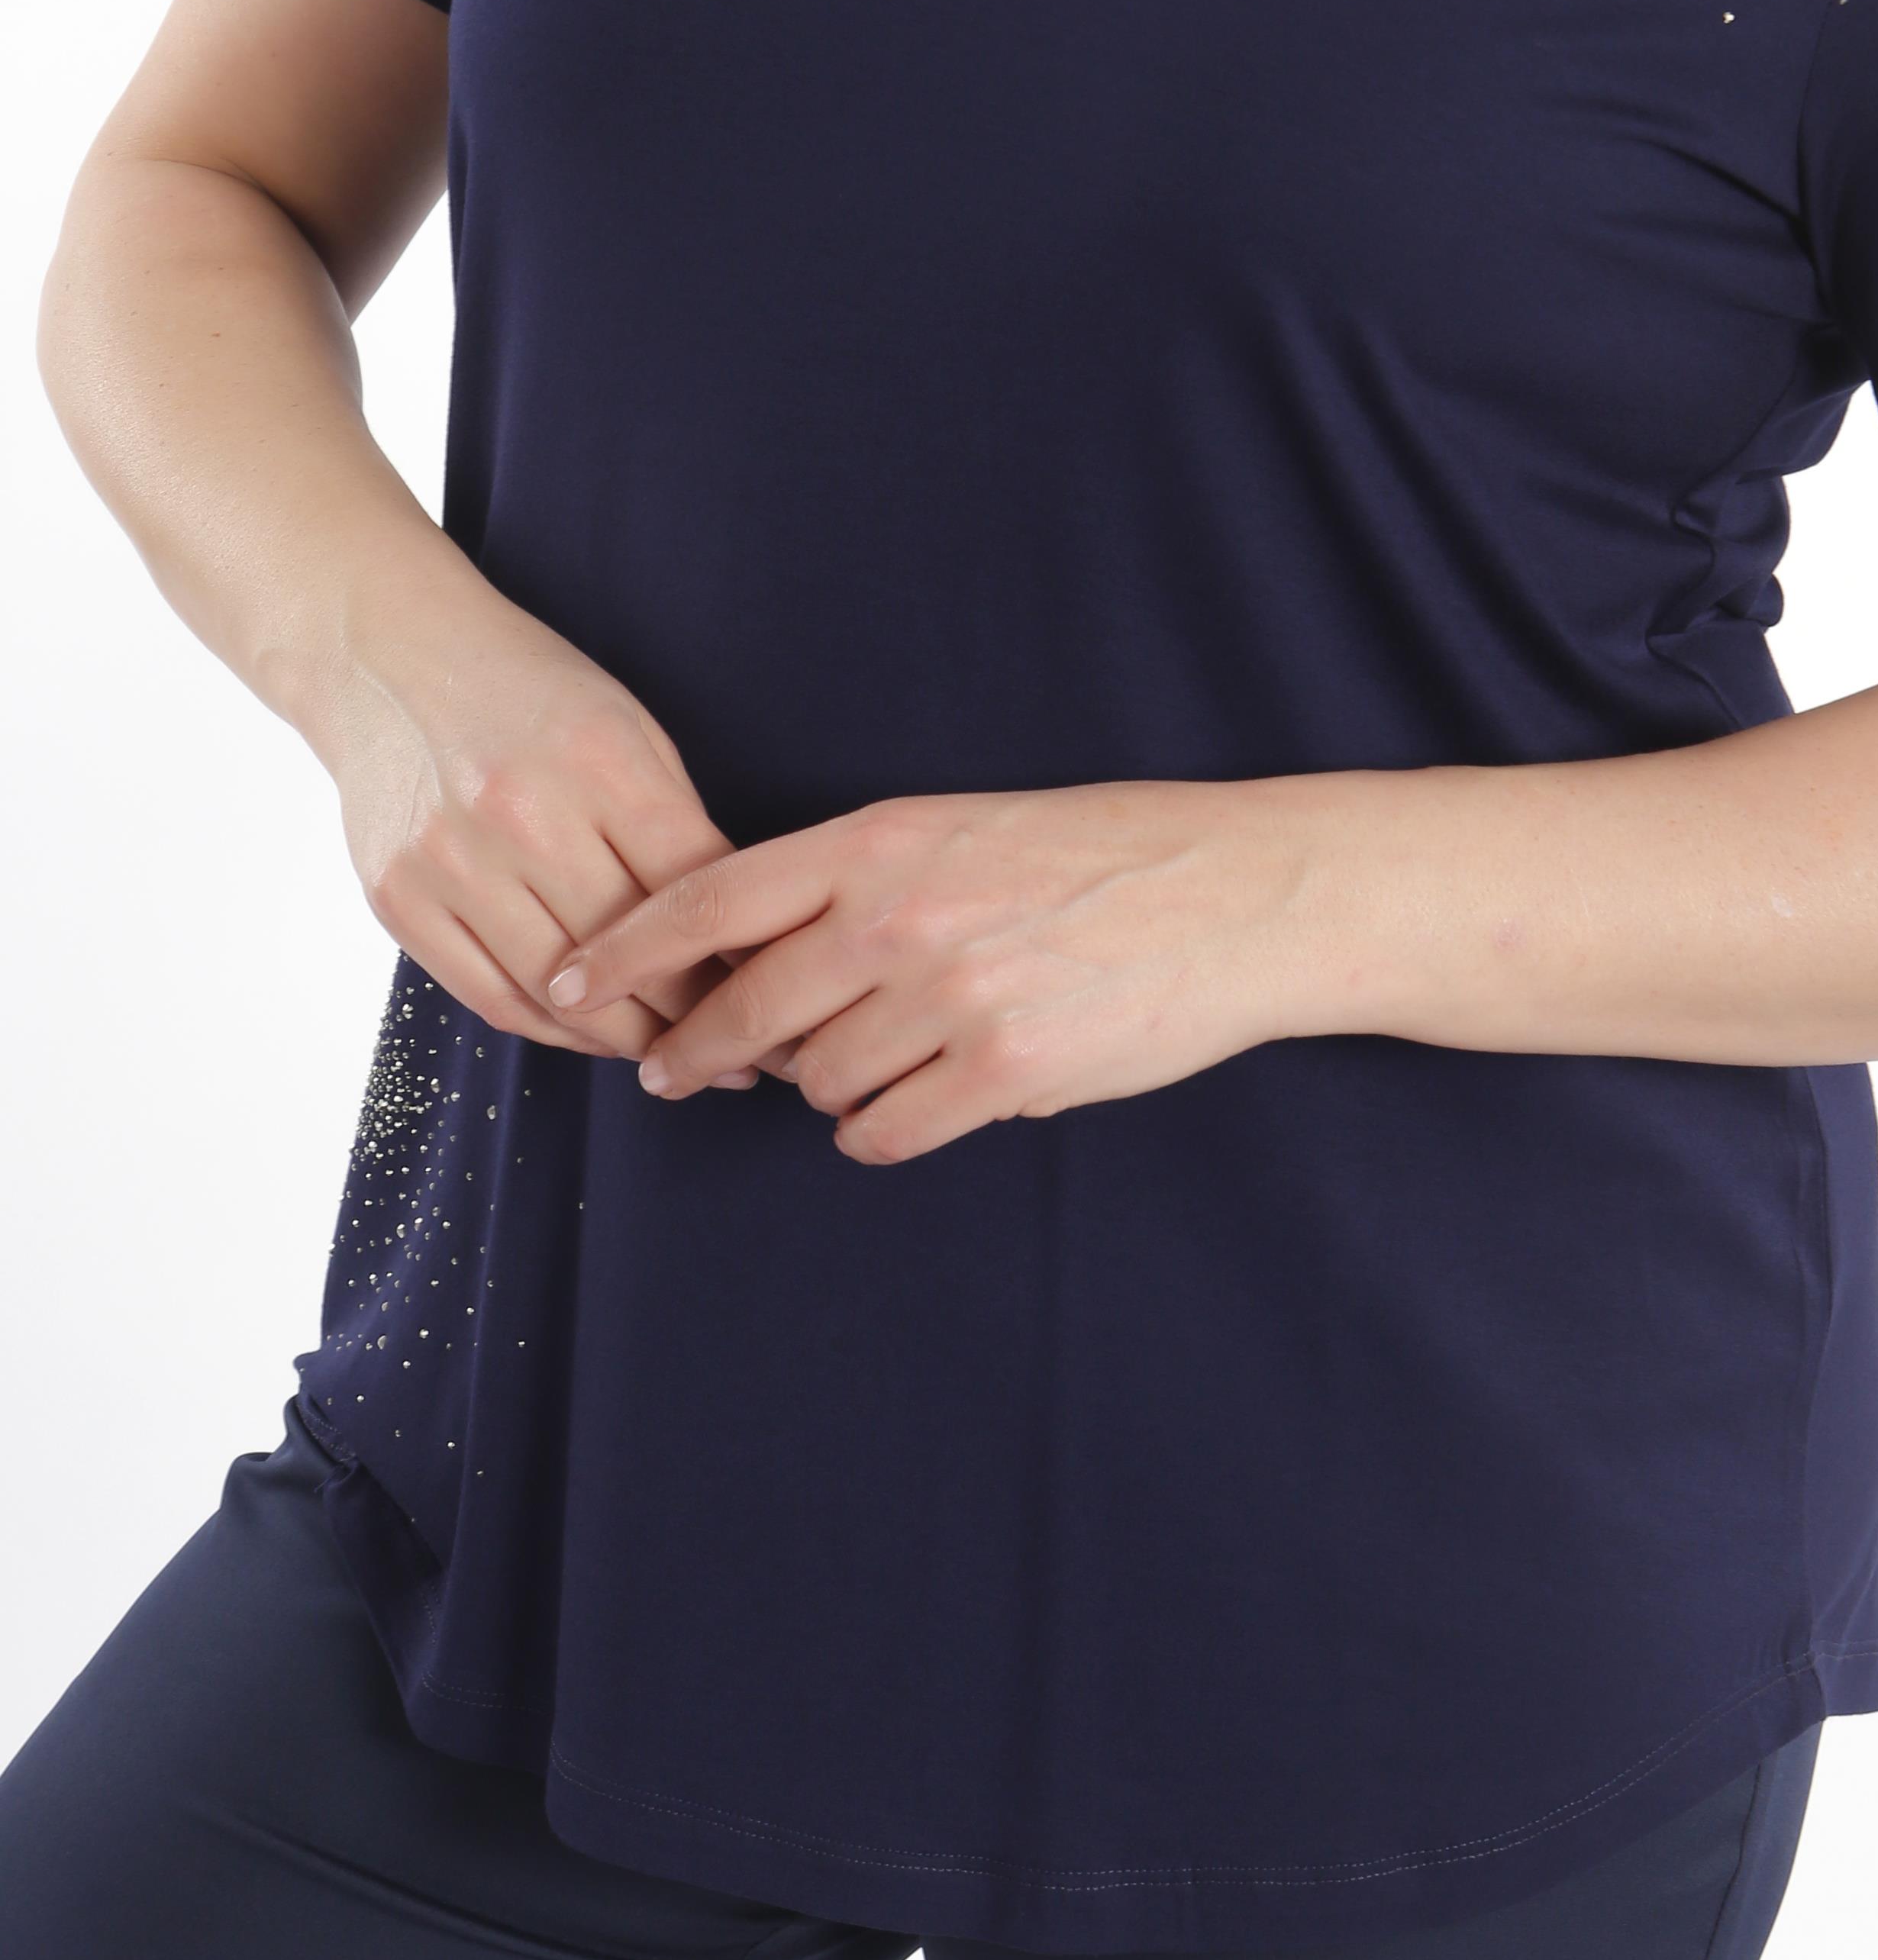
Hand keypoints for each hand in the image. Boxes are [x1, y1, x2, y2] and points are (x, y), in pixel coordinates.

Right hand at [322, 578, 755, 1076]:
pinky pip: (492, 998)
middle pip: (633, 952)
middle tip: (748, 1055)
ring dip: (629, 1040)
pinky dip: (553, 1029)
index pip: (694, 887)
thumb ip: (673, 821)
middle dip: (701, 1015)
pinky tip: (595, 1034)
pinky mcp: (399, 901)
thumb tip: (735, 929)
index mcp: (597, 757)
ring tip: (678, 1059)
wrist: (386, 656)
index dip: (745, 954)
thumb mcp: (624, 725)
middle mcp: (521, 812)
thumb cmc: (527, 688)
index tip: (780, 991)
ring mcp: (451, 862)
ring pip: (563, 995)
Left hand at [545, 775, 1352, 1161]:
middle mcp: (897, 917)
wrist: (1231, 894)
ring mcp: (947, 998)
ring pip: (815, 1078)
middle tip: (676, 1073)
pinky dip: (878, 1129)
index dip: (622, 945)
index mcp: (878, 840)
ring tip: (875, 1057)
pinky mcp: (1000, 1072)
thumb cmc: (1099, 852)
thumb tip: (760, 953)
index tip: (563, 979)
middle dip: (700, 1051)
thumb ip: (858, 878)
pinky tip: (911, 1104)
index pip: (709, 896)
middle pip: (744, 1008)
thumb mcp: (960, 829)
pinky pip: (882, 1130)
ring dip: (822, 1083)